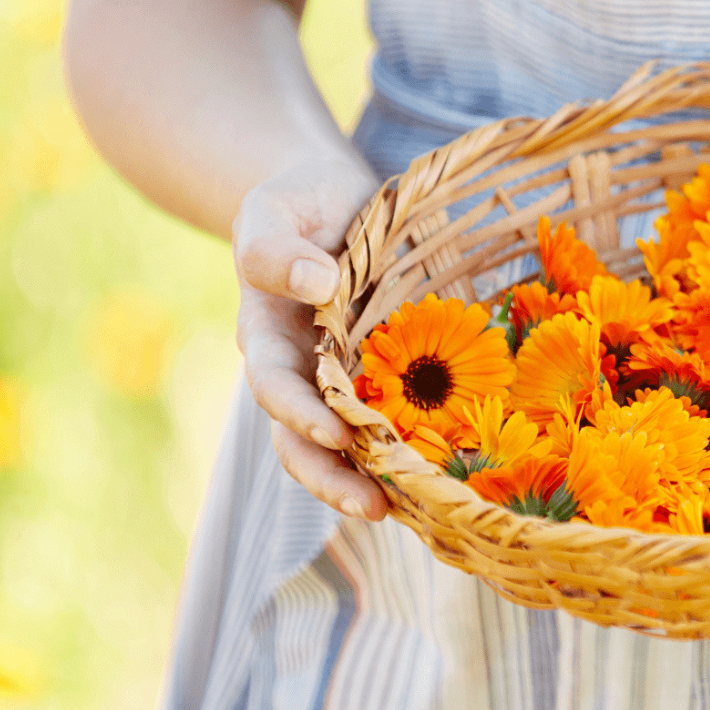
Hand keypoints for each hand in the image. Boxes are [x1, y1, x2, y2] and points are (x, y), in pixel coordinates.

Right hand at [233, 156, 387, 520]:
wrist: (333, 198)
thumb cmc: (299, 203)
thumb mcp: (274, 210)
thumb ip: (278, 249)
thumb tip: (318, 286)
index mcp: (268, 335)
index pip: (276, 387)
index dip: (300, 414)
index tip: (335, 432)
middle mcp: (302, 369)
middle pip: (303, 439)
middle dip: (333, 478)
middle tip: (373, 508)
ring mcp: (342, 378)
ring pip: (346, 445)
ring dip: (372, 480)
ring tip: (408, 511)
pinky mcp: (383, 376)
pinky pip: (392, 422)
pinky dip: (408, 454)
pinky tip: (442, 481)